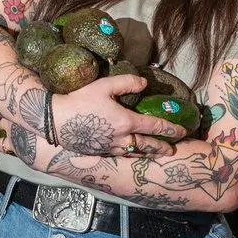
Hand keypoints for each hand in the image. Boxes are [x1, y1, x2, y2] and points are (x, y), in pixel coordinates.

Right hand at [50, 74, 185, 157]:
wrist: (56, 120)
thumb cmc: (80, 100)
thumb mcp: (104, 86)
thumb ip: (127, 82)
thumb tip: (145, 83)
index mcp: (126, 122)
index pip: (154, 126)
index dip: (170, 129)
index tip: (182, 131)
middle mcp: (121, 138)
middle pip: (148, 145)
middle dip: (162, 147)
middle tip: (173, 149)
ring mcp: (110, 148)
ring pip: (135, 153)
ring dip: (149, 153)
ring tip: (158, 153)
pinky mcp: (99, 153)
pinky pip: (121, 155)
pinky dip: (132, 155)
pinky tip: (132, 153)